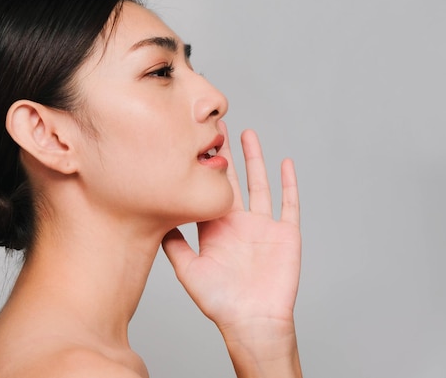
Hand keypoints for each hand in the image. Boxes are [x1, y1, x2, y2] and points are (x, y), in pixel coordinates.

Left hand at [162, 121, 300, 338]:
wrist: (252, 321)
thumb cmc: (219, 301)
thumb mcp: (188, 270)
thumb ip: (174, 244)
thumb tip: (157, 218)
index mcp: (215, 227)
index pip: (207, 189)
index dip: (200, 167)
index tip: (190, 141)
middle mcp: (238, 221)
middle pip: (231, 179)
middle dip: (224, 152)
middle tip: (215, 124)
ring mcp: (262, 226)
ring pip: (258, 183)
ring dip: (254, 159)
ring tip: (246, 134)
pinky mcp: (284, 233)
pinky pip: (288, 203)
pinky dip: (289, 183)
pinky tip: (285, 163)